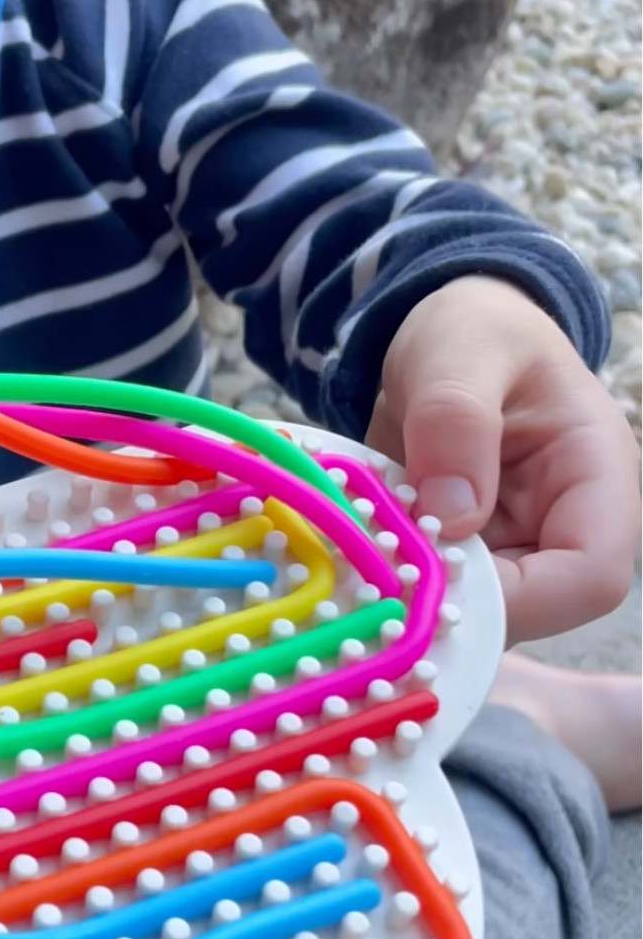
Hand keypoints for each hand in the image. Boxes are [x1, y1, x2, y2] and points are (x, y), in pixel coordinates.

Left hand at [365, 276, 639, 645]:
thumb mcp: (460, 352)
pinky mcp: (462, 552)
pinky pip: (432, 590)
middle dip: (453, 609)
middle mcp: (561, 526)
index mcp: (596, 478)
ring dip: (412, 604)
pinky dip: (389, 588)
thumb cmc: (473, 328)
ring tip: (347, 579)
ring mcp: (511, 546)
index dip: (521, 599)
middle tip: (370, 590)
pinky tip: (342, 572)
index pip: (589, 575)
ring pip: (475, 610)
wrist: (443, 331)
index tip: (437, 585)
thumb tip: (451, 516)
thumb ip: (456, 420)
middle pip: (530, 609)